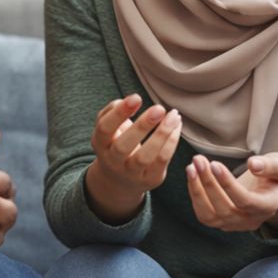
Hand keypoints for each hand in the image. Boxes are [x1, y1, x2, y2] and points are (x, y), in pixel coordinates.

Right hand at [85, 95, 181, 219]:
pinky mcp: (150, 179)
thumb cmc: (116, 144)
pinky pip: (162, 161)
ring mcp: (131, 173)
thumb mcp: (108, 129)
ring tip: (173, 116)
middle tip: (159, 108)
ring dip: (161, 135)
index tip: (136, 97)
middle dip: (142, 126)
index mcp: (100, 144)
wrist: (120, 180)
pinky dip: (171, 142)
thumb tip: (130, 101)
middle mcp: (113, 161)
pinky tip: (177, 126)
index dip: (119, 113)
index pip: (105, 129)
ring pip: (145, 157)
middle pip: (124, 146)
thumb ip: (112, 111)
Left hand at [187, 151, 277, 233]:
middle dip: (209, 184)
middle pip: (225, 209)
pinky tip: (193, 174)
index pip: (245, 201)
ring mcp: (234, 225)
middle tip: (198, 160)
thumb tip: (253, 164)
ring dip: (197, 191)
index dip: (228, 184)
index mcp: (267, 207)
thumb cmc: (276, 175)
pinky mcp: (221, 222)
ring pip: (210, 216)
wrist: (271, 189)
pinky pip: (204, 214)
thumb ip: (271, 166)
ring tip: (191, 167)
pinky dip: (195, 194)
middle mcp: (250, 221)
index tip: (215, 164)